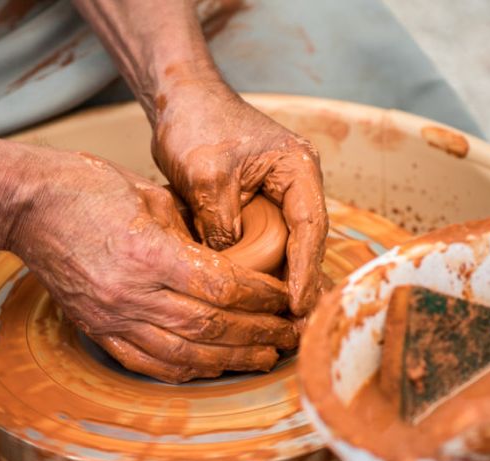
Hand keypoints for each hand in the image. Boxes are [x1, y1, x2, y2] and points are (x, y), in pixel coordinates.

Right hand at [2, 147, 297, 382]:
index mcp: (148, 252)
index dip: (261, 297)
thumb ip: (190, 232)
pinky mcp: (97, 329)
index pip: (222, 287)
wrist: (26, 206)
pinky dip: (185, 369)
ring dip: (230, 359)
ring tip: (265, 358)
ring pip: (183, 354)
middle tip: (290, 334)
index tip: (285, 298)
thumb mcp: (149, 195)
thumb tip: (230, 261)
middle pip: (210, 327)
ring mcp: (111, 317)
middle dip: (258, 334)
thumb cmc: (86, 188)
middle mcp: (131, 293)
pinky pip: (147, 363)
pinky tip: (212, 367)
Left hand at [151, 81, 327, 316]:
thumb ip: (221, 219)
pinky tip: (259, 306)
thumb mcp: (207, 173)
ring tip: (283, 328)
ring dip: (284, 286)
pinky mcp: (255, 209)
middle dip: (302, 287)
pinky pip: (266, 247)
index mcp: (297, 169)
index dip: (306, 269)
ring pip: (287, 250)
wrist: (179, 101)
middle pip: (306, 245)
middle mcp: (295, 186)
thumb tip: (228, 265)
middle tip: (297, 330)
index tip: (299, 304)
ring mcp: (277, 198)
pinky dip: (263, 274)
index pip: (310, 227)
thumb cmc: (197, 123)